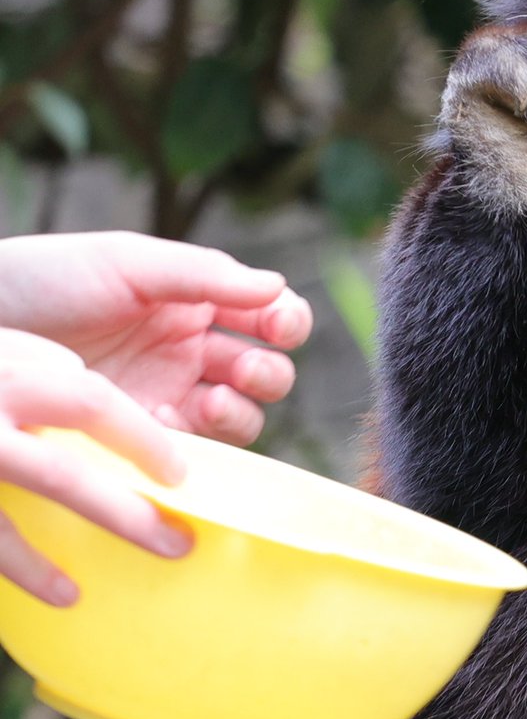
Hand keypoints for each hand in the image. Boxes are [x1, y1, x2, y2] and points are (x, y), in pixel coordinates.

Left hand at [0, 231, 312, 444]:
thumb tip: (278, 286)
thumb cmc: (46, 279)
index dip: (288, 323)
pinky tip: (164, 428)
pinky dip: (199, 449)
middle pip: (267, 373)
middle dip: (268, 373)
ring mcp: (168, 396)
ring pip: (241, 418)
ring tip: (210, 402)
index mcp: (198, 301)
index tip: (276, 326)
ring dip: (242, 412)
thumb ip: (206, 275)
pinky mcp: (137, 440)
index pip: (271, 316)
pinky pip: (192, 454)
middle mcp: (192, 351)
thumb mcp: (129, 264)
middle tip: (239, 370)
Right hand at [0, 328, 194, 605]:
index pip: (91, 403)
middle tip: (176, 543)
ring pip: (10, 519)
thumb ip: (37, 363)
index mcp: (5, 371)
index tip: (179, 474)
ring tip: (96, 586)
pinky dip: (17, 568)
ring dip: (57, 558)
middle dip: (125, 513)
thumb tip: (89, 388)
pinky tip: (56, 591)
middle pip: (63, 472)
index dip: (142, 438)